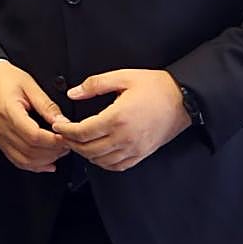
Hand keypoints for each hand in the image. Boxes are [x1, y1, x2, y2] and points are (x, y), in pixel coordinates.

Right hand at [0, 60, 68, 172]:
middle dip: (53, 151)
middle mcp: (1, 128)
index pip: (33, 135)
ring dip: (44, 160)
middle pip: (30, 150)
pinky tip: (46, 163)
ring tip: (59, 152)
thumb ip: (46, 105)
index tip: (66, 137)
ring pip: (24, 160)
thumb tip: (62, 121)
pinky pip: (16, 160)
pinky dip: (33, 165)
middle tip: (68, 144)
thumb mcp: (29, 85)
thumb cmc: (4, 78)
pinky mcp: (0, 141)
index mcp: (8, 111)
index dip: (53, 140)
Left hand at [52, 69, 189, 171]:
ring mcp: (134, 148)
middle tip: (63, 133)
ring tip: (77, 142)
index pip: (82, 131)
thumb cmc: (156, 87)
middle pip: (88, 149)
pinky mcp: (142, 154)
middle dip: (71, 142)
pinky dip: (103, 162)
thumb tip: (74, 93)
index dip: (65, 129)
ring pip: (100, 161)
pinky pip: (117, 166)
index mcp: (118, 118)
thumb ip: (95, 84)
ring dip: (85, 153)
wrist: (184, 99)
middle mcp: (125, 137)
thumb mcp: (123, 77)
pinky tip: (98, 153)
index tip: (58, 124)